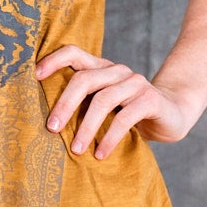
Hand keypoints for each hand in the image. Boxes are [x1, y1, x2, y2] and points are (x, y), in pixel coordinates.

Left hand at [35, 45, 196, 152]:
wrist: (172, 115)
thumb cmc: (128, 112)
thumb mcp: (104, 105)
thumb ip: (82, 103)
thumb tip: (45, 121)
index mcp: (101, 68)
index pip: (74, 52)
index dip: (53, 61)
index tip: (35, 77)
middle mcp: (117, 71)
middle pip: (84, 79)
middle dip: (65, 105)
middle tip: (52, 129)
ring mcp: (135, 83)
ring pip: (103, 100)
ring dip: (86, 127)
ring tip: (76, 150)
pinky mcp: (150, 100)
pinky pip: (125, 118)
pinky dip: (110, 138)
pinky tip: (100, 154)